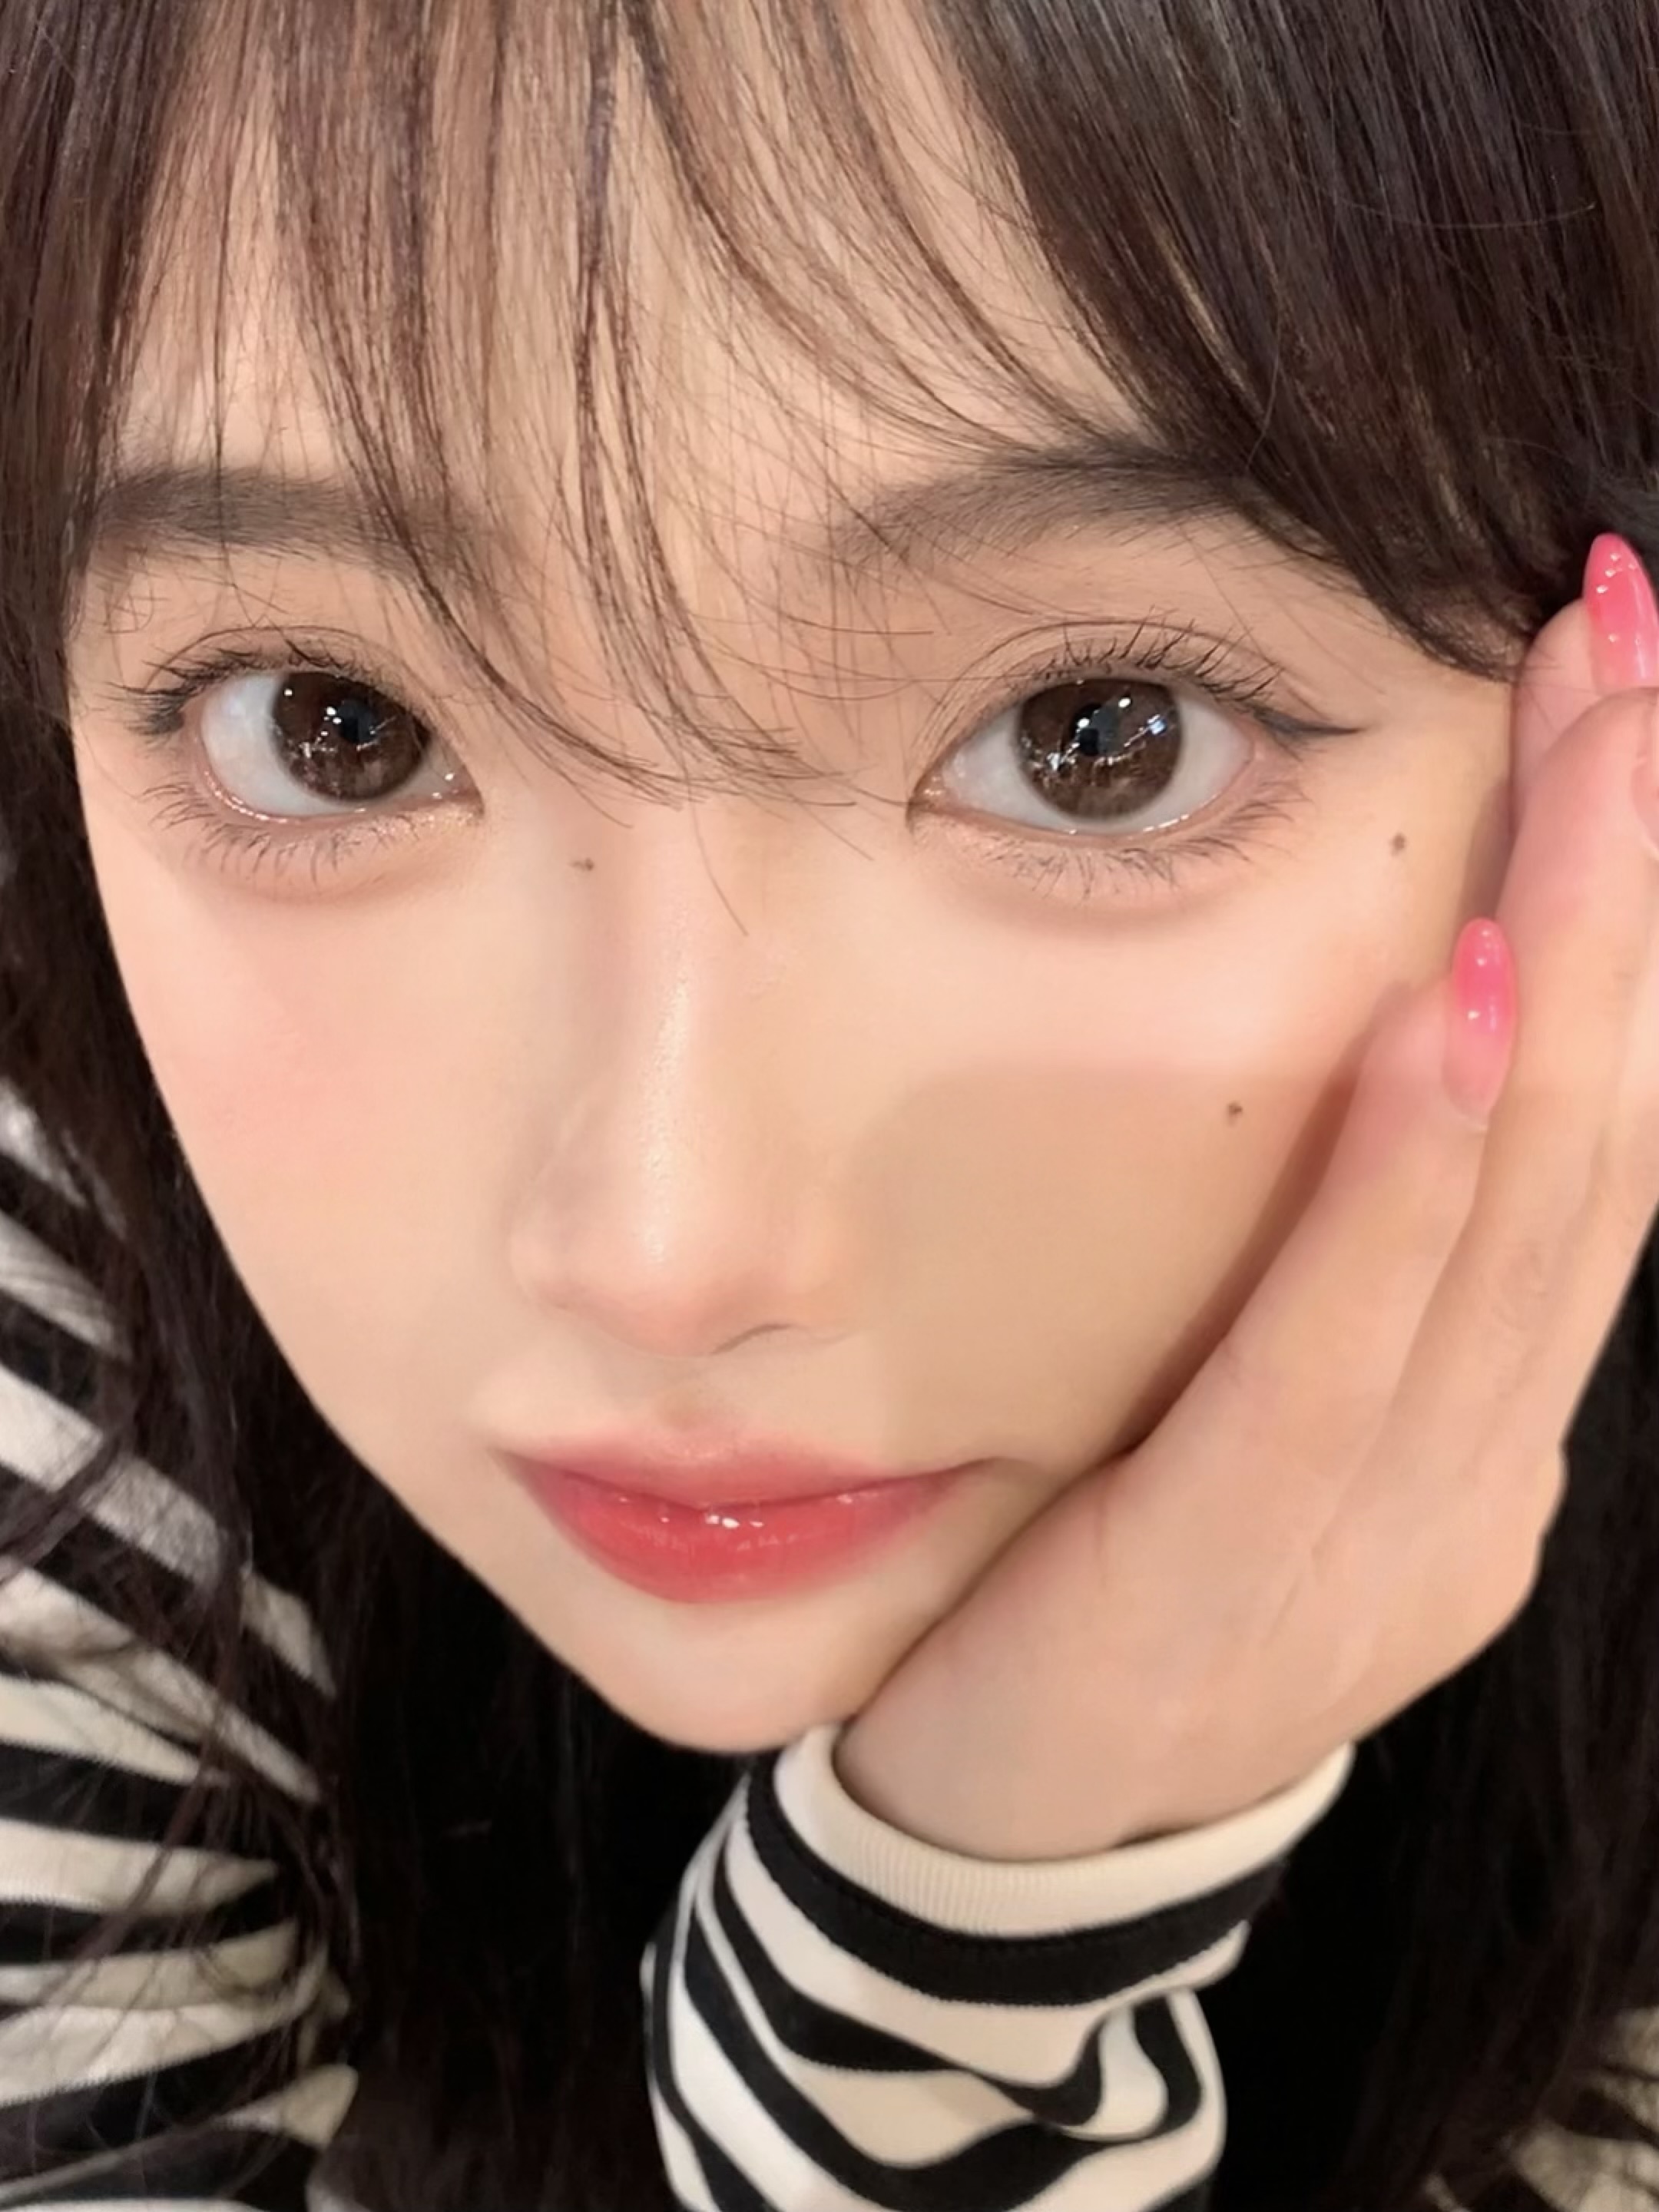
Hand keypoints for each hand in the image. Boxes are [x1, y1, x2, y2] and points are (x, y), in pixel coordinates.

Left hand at [834, 540, 1658, 1861]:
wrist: (1019, 1830)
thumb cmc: (1143, 1581)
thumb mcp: (1285, 1421)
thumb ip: (1365, 1281)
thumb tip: (1427, 1062)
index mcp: (1490, 1420)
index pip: (1605, 1137)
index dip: (1643, 912)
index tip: (1630, 693)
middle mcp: (1481, 1465)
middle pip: (1600, 1136)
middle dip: (1631, 876)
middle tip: (1631, 635)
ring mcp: (1392, 1534)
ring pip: (1521, 1218)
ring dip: (1573, 962)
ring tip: (1591, 742)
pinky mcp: (1246, 1570)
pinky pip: (1343, 1354)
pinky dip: (1413, 1178)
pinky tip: (1459, 1010)